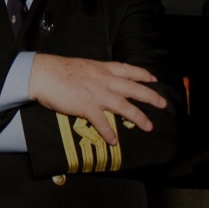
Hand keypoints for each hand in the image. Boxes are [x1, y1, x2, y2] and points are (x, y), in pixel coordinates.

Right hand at [28, 54, 166, 145]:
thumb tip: (100, 79)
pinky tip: (114, 141)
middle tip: (163, 104)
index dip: (143, 75)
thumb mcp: (84, 66)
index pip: (129, 70)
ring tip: (149, 126)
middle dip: (151, 96)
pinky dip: (109, 133)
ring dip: (139, 117)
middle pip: (134, 88)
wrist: (44, 73)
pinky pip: (102, 122)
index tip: (153, 79)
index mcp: (103, 69)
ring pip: (125, 106)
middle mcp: (105, 81)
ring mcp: (98, 94)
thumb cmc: (60, 69)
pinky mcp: (87, 107)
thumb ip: (95, 73)